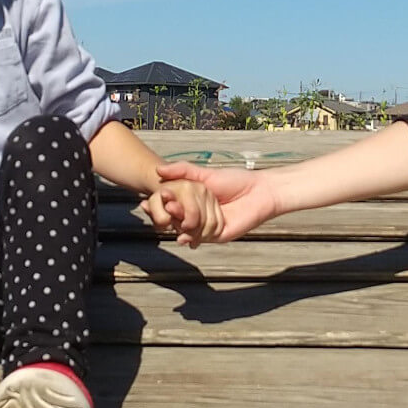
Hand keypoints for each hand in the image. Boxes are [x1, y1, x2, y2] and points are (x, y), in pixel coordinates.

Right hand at [152, 161, 282, 241]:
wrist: (261, 191)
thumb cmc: (236, 180)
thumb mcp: (205, 174)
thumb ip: (183, 170)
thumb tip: (158, 169)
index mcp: (194, 201)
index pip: (171, 206)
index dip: (159, 205)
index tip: (146, 203)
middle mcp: (199, 215)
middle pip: (176, 220)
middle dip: (168, 215)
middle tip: (164, 207)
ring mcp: (208, 226)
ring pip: (186, 230)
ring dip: (180, 224)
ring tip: (175, 213)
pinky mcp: (218, 235)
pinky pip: (201, 238)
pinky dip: (192, 237)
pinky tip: (185, 235)